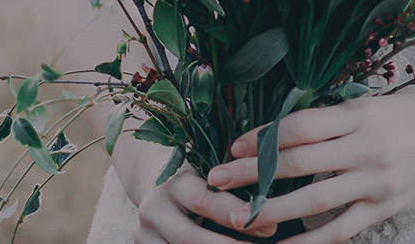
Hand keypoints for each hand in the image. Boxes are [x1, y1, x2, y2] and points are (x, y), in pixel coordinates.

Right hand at [112, 136, 277, 242]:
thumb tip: (271, 220)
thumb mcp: (212, 177)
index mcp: (175, 182)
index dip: (238, 216)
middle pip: (189, 238)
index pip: (205, 200)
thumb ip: (235, 191)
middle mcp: (153, 208)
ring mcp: (143, 233)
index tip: (270, 227)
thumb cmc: (197, 181)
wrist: (156, 190)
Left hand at [206, 89, 414, 243]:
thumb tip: (281, 132)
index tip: (233, 145)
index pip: (299, 126)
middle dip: (252, 172)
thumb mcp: (371, 103)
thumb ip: (332, 119)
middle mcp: (366, 147)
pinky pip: (342, 229)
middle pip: (298, 162)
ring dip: (272, 209)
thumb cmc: (412, 111)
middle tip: (217, 179)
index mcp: (359, 114)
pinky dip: (311, 241)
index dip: (262, 137)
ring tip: (240, 216)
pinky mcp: (386, 207)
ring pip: (314, 200)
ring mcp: (377, 181)